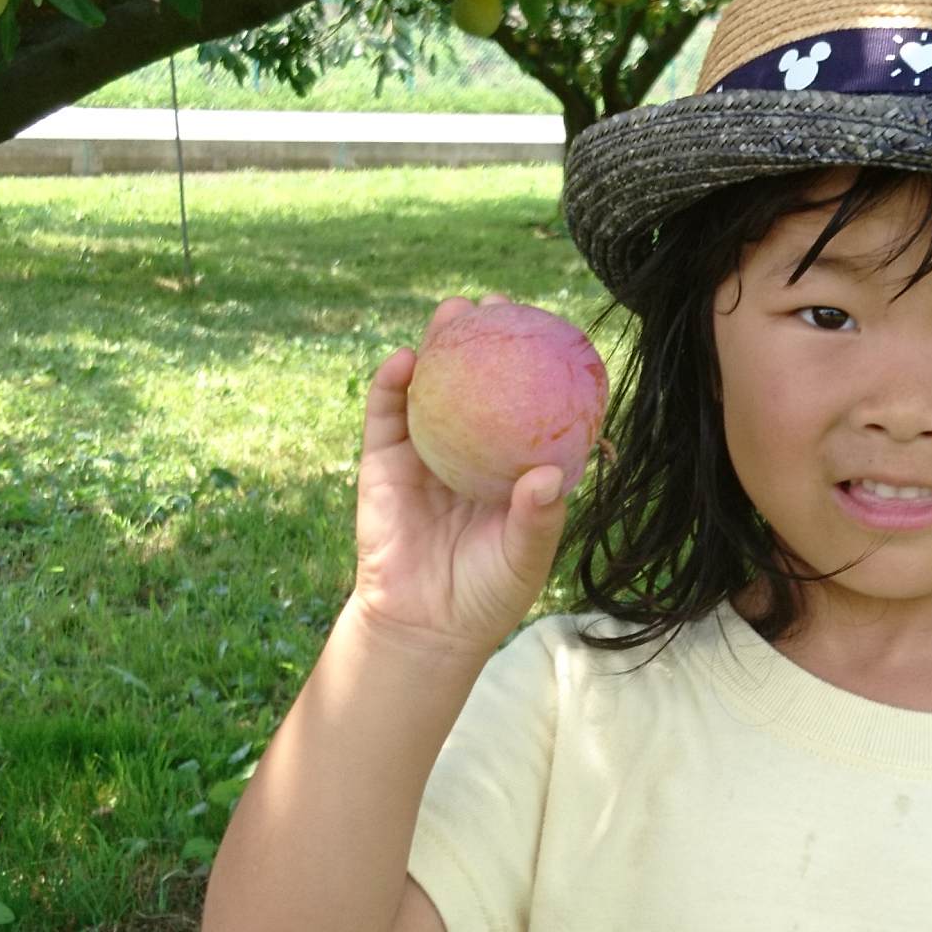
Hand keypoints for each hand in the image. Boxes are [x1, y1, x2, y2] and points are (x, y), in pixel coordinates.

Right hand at [342, 297, 572, 655]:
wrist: (424, 625)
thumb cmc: (487, 592)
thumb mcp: (525, 557)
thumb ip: (537, 518)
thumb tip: (548, 475)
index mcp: (509, 464)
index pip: (525, 404)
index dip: (534, 364)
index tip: (548, 329)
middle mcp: (470, 448)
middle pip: (478, 382)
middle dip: (486, 338)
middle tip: (497, 306)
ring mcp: (425, 451)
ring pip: (430, 388)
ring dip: (437, 345)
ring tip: (451, 313)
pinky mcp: (383, 461)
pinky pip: (386, 415)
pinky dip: (391, 384)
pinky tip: (402, 360)